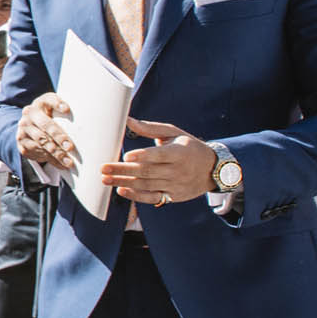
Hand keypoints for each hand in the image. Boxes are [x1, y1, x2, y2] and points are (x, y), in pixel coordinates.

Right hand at [16, 93, 77, 170]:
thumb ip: (67, 115)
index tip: (67, 109)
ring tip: (69, 162)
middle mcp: (29, 114)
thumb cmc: (50, 120)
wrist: (29, 130)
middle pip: (46, 125)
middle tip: (70, 146)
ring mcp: (23, 129)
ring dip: (57, 153)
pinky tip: (61, 165)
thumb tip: (96, 122)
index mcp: (40, 103)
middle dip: (59, 136)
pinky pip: (38, 153)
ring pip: (42, 142)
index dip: (57, 103)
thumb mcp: (54, 113)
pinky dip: (51, 160)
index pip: (48, 99)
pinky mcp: (22, 143)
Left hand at [100, 119, 215, 205]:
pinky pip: (153, 197)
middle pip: (148, 171)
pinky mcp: (173, 196)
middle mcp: (178, 171)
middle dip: (124, 170)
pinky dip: (136, 196)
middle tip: (104, 168)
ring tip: (106, 179)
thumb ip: (149, 128)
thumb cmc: (189, 146)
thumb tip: (127, 120)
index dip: (143, 155)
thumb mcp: (173, 133)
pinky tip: (121, 191)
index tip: (126, 155)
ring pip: (146, 185)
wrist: (213, 169)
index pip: (160, 155)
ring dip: (124, 182)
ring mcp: (175, 185)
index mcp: (180, 152)